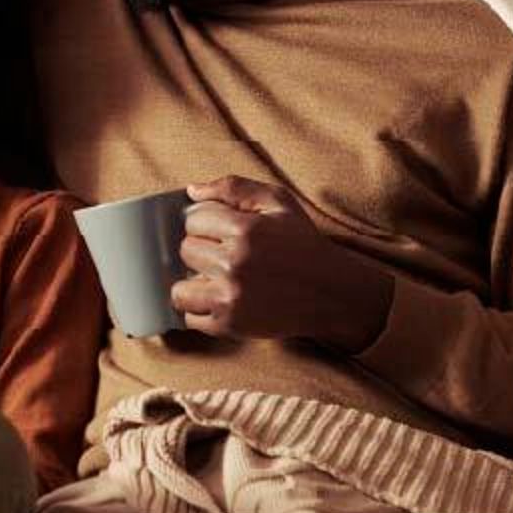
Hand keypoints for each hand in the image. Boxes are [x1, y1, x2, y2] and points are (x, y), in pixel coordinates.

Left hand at [171, 175, 393, 351]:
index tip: (224, 232)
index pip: (192, 219)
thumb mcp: (278, 202)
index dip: (206, 223)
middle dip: (202, 250)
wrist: (332, 292)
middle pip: (185, 250)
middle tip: (227, 255)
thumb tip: (192, 191)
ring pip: (179, 288)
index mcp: (245, 230)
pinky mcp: (230, 324)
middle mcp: (234, 264)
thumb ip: (234, 188)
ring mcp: (230, 297)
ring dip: (194, 284)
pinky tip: (221, 300)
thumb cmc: (301, 243)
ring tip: (217, 280)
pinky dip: (201, 310)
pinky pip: (190, 317)